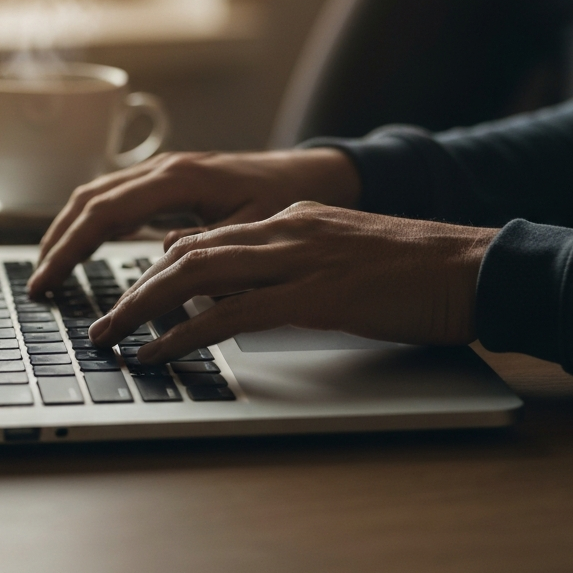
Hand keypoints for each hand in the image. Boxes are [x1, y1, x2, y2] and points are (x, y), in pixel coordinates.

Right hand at [27, 149, 360, 294]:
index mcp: (179, 179)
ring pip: (97, 194)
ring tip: (49, 269)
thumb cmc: (284, 197)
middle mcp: (163, 168)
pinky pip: (115, 196)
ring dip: (68, 230)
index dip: (69, 248)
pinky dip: (90, 221)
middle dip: (57, 242)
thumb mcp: (254, 226)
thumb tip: (164, 262)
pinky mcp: (167, 181)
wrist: (307, 172)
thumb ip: (211, 244)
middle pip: (89, 200)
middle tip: (37, 285)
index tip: (47, 282)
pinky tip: (82, 246)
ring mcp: (163, 171)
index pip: (104, 212)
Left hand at [86, 202, 499, 362]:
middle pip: (187, 253)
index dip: (159, 267)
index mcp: (291, 219)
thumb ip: (293, 263)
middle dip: (135, 288)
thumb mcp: (342, 254)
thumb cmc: (414, 270)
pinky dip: (185, 334)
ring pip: (198, 276)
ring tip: (111, 337)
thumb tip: (247, 290)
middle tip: (102, 320)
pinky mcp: (314, 295)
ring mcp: (297, 259)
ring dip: (144, 308)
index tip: (130, 294)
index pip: (207, 238)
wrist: (471, 266)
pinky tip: (159, 353)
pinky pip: (232, 315)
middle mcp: (285, 229)